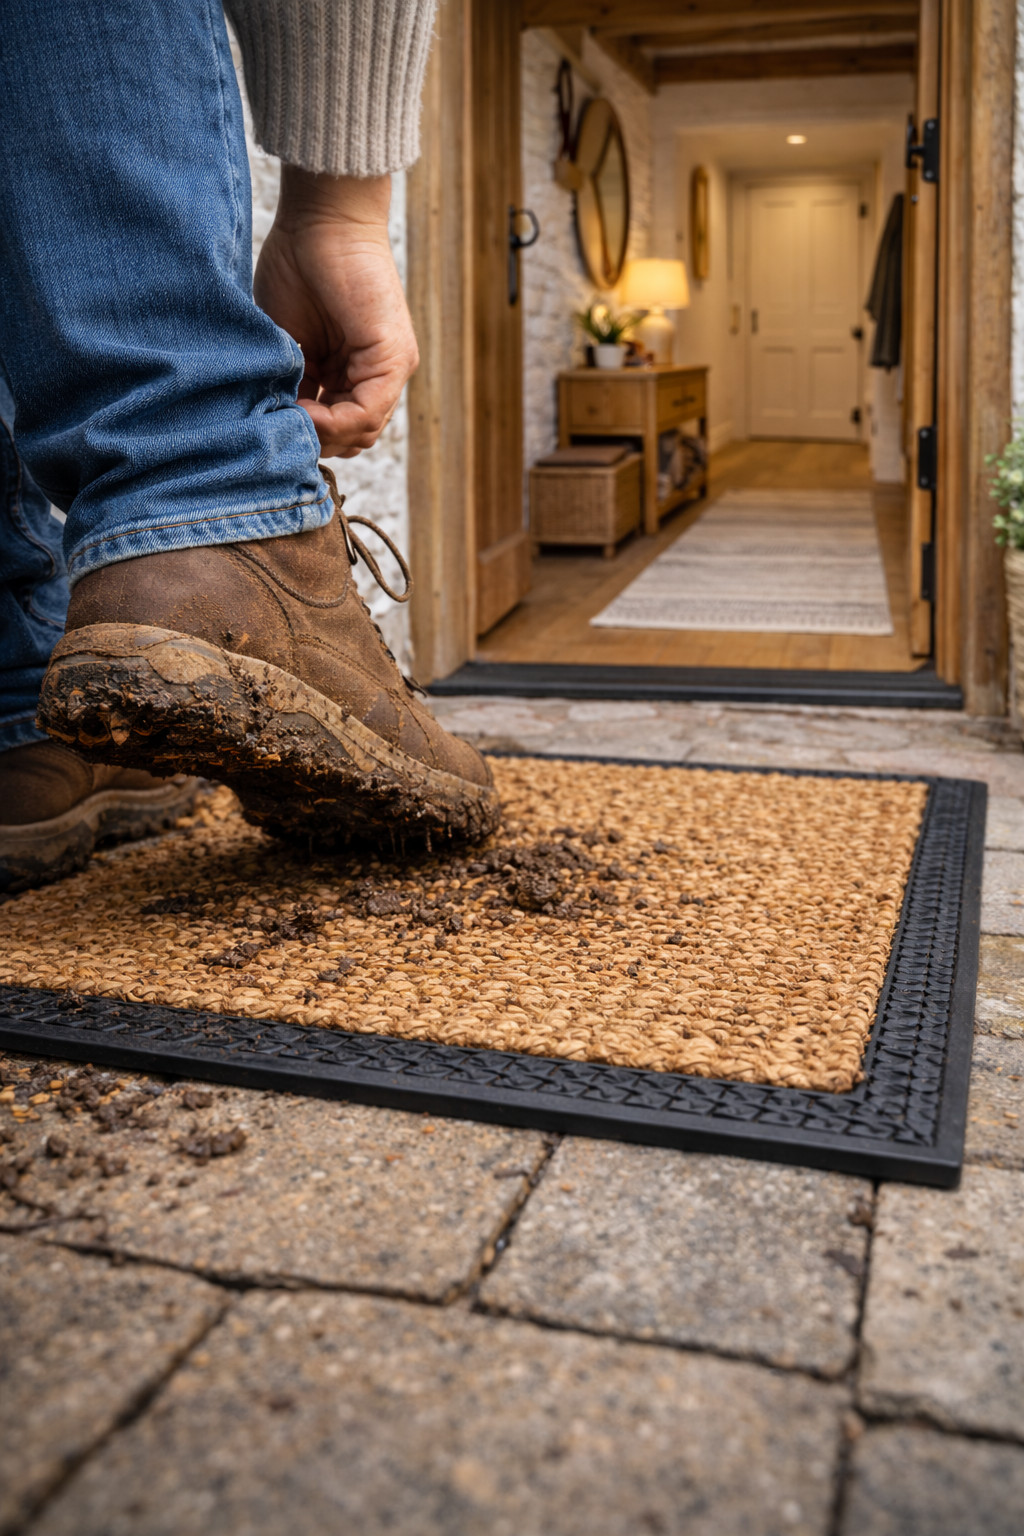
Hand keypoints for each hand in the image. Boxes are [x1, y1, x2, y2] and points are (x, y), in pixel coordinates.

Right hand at [254, 168, 418, 458]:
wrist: (321, 218)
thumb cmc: (298, 266)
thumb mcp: (287, 341)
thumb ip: (290, 384)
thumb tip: (278, 427)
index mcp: (351, 370)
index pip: (336, 428)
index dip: (305, 434)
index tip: (272, 422)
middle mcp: (376, 374)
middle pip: (352, 437)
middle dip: (316, 441)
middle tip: (282, 427)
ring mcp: (390, 368)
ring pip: (362, 431)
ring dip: (323, 434)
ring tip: (292, 419)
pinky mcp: (393, 358)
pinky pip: (368, 411)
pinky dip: (334, 420)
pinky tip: (305, 410)